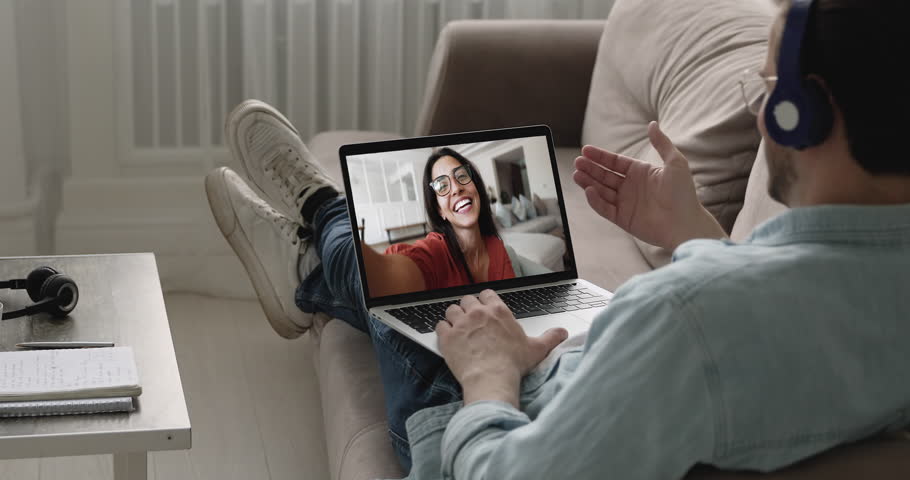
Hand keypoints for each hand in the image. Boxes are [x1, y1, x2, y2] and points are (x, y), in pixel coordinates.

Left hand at [437, 290, 567, 407]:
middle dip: (468, 308)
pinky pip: (439, 325)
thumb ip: (550, 338)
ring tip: (458, 327)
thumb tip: (562, 333)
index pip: (487, 294)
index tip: (485, 308)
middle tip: (471, 320)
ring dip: (454, 317)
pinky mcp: (447, 337)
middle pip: (467, 300)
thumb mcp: (536, 349)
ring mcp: (460, 324)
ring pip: (451, 310)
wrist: (491, 378)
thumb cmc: (512, 364)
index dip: (484, 300)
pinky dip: (442, 330)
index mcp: (498, 311)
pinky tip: (447, 337)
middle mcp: (477, 313)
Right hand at [573, 121, 726, 250]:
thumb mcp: (675, 162)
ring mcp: (626, 203)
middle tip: (578, 162)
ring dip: (588, 182)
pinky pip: (605, 209)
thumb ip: (661, 143)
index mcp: (640, 173)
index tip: (585, 150)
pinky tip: (589, 190)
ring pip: (601, 191)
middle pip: (605, 175)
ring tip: (577, 174)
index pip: (615, 162)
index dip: (600, 156)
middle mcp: (630, 187)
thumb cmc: (684, 193)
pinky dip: (596, 200)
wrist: (686, 223)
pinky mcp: (623, 219)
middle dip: (590, 168)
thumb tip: (652, 124)